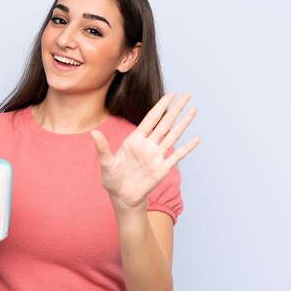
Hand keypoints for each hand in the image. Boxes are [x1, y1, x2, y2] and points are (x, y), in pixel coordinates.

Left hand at [90, 92, 199, 210]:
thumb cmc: (112, 179)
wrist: (122, 197)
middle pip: (165, 123)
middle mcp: (148, 145)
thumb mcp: (106, 162)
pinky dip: (187, 148)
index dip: (161, 106)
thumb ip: (102, 147)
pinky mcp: (162, 168)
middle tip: (187, 94)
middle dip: (176, 108)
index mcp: (135, 140)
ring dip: (184, 123)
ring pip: (173, 135)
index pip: (151, 119)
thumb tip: (93, 133)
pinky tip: (196, 139)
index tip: (171, 94)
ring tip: (194, 109)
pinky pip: (177, 156)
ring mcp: (157, 156)